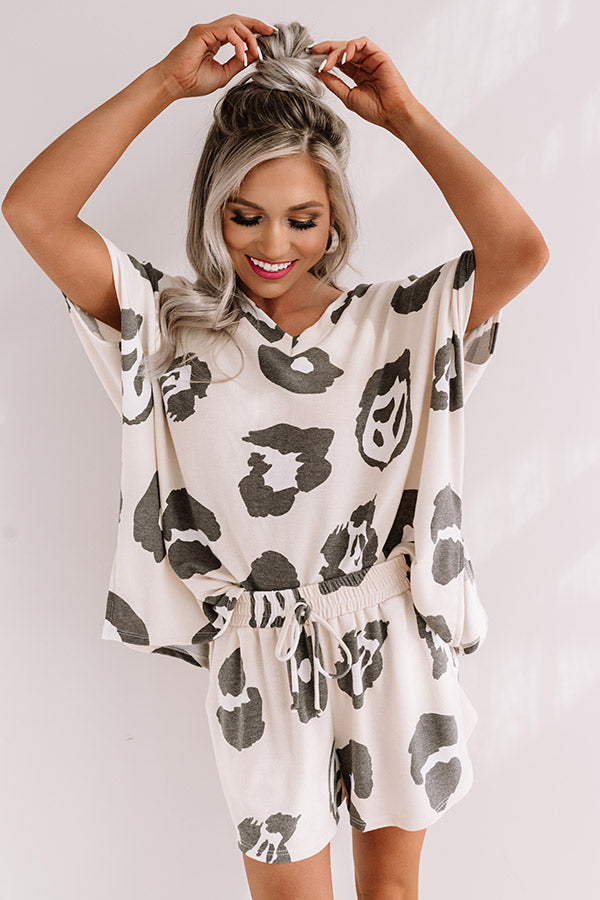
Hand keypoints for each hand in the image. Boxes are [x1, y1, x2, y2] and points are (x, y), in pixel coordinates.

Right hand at [154, 14, 275, 98]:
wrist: (175, 85)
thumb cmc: (193, 82)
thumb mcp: (224, 73)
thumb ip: (238, 62)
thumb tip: (255, 55)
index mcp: (214, 40)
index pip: (237, 29)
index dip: (254, 31)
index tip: (269, 36)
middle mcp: (210, 32)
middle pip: (238, 20)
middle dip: (257, 24)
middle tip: (271, 31)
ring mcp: (206, 30)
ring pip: (235, 23)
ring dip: (249, 37)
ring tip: (256, 52)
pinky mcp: (202, 32)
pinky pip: (227, 31)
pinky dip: (238, 42)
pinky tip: (242, 56)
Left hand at [310, 36, 417, 131]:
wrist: (392, 114)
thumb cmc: (375, 110)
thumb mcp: (348, 97)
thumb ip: (334, 84)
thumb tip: (319, 73)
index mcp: (356, 75)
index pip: (337, 62)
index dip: (323, 58)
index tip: (309, 58)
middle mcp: (363, 65)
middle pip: (341, 51)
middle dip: (326, 49)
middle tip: (313, 52)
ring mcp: (371, 59)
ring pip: (350, 46)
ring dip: (336, 51)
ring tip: (328, 62)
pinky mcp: (379, 55)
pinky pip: (363, 43)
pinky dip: (351, 47)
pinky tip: (344, 57)